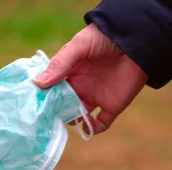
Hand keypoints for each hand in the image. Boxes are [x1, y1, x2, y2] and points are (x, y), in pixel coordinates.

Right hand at [34, 23, 148, 134]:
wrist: (137, 39)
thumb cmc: (104, 37)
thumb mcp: (79, 46)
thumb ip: (60, 64)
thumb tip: (38, 83)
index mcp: (69, 73)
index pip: (51, 89)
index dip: (43, 96)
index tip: (34, 103)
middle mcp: (79, 87)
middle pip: (62, 106)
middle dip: (55, 112)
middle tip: (47, 116)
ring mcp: (95, 98)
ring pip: (77, 116)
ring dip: (71, 120)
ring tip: (67, 119)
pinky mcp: (111, 106)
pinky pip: (99, 124)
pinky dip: (92, 129)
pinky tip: (86, 125)